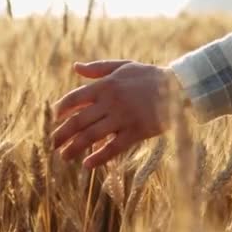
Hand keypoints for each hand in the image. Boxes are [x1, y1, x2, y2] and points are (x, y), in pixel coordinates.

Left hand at [52, 60, 185, 168]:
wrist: (178, 88)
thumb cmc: (149, 76)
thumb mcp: (123, 66)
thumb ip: (98, 68)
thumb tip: (76, 67)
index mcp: (105, 85)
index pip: (75, 98)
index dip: (61, 110)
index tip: (54, 119)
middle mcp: (110, 102)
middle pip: (78, 121)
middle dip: (62, 134)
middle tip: (52, 144)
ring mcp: (123, 118)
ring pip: (91, 136)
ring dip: (74, 148)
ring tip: (64, 157)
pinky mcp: (136, 132)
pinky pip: (113, 148)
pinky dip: (99, 157)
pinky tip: (87, 165)